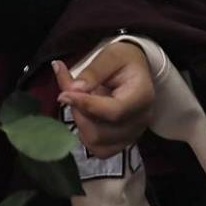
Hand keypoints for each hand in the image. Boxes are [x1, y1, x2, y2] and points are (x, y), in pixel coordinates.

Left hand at [54, 42, 153, 158]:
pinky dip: (86, 134)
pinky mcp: (122, 142)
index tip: (64, 94)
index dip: (86, 106)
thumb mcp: (111, 55)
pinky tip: (85, 115)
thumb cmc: (124, 60)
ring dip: (80, 123)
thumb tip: (73, 90)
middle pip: (101, 132)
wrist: (135, 71)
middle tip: (71, 91)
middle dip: (79, 112)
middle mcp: (140, 121)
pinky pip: (99, 149)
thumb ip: (93, 71)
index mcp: (142, 97)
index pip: (113, 111)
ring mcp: (132, 135)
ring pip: (96, 143)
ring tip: (80, 102)